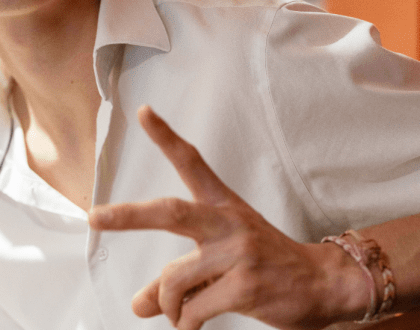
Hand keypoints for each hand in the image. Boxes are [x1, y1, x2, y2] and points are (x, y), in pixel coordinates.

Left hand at [89, 106, 365, 329]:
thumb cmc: (265, 263)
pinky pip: (192, 309)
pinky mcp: (246, 286)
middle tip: (95, 217)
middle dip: (128, 215)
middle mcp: (228, 221)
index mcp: (223, 204)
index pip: (191, 161)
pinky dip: (183, 322)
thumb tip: (137, 305)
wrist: (323, 282)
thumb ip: (177, 277)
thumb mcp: (221, 258)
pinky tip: (192, 323)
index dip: (165, 136)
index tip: (143, 112)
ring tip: (173, 312)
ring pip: (173, 278)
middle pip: (170, 212)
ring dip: (164, 303)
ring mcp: (238, 253)